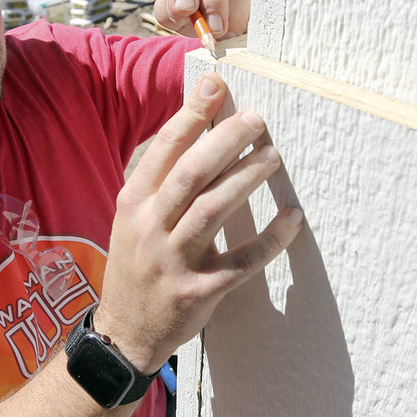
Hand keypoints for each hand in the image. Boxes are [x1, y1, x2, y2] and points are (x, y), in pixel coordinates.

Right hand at [94, 72, 301, 372]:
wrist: (125, 331)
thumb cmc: (138, 264)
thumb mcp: (136, 217)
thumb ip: (165, 179)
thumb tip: (202, 126)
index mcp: (134, 203)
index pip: (164, 149)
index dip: (192, 115)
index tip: (217, 86)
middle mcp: (150, 228)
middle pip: (190, 174)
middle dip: (225, 141)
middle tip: (257, 120)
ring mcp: (172, 261)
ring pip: (211, 211)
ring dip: (245, 180)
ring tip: (273, 157)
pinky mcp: (197, 292)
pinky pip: (239, 263)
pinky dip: (268, 241)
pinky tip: (291, 220)